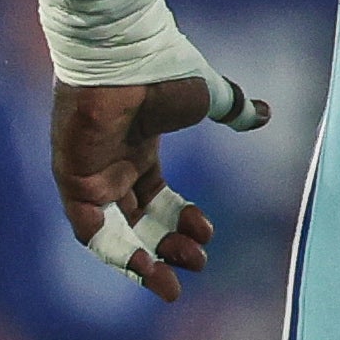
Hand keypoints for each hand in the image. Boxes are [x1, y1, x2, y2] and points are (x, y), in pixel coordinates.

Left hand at [49, 74, 259, 301]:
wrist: (126, 57)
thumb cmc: (164, 72)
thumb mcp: (207, 97)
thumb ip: (233, 109)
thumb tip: (265, 113)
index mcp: (140, 151)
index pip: (158, 201)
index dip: (182, 221)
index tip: (207, 232)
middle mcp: (114, 169)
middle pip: (139, 224)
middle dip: (168, 249)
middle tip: (196, 264)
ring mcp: (93, 176)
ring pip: (115, 234)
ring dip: (142, 261)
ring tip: (172, 282)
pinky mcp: (75, 180)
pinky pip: (89, 228)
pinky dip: (113, 250)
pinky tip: (143, 265)